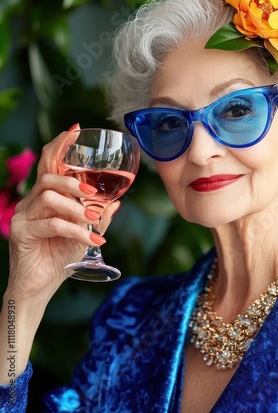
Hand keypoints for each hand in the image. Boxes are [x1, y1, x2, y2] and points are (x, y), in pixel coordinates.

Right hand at [7, 125, 120, 301]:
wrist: (40, 287)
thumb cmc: (60, 257)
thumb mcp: (84, 234)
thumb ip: (98, 217)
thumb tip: (116, 202)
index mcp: (45, 198)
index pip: (48, 165)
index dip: (59, 145)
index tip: (75, 129)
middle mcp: (31, 202)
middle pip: (48, 178)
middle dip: (73, 181)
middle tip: (93, 193)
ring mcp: (23, 217)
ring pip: (48, 197)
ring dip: (76, 207)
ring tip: (93, 219)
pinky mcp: (21, 233)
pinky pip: (51, 224)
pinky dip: (77, 231)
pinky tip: (94, 241)